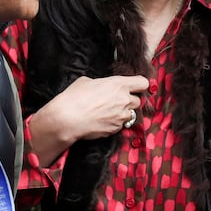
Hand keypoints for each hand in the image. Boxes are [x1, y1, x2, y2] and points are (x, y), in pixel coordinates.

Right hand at [29, 75, 149, 158]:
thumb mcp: (87, 81)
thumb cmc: (74, 98)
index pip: (143, 83)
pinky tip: (103, 120)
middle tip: (117, 101)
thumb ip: (102, 83)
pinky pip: (121, 125)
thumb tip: (102, 87)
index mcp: (119, 85)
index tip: (135, 87)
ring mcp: (121, 116)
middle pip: (138, 101)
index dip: (139, 85)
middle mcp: (124, 100)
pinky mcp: (116, 129)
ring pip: (131, 114)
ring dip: (124, 113)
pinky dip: (115, 123)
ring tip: (109, 112)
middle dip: (129, 101)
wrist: (67, 119)